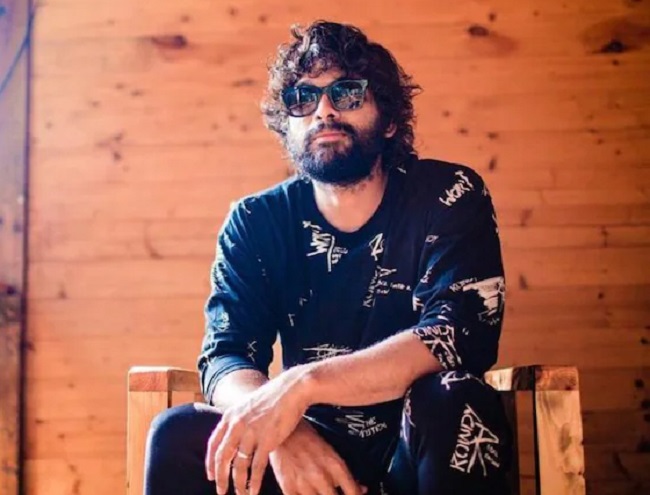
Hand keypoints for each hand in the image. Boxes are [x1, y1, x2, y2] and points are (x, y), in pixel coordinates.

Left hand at [205, 366, 311, 494]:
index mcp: (230, 416)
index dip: (210, 462)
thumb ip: (239, 419)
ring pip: (239, 465)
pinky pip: (256, 467)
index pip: (213, 444)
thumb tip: (234, 433)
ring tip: (240, 494)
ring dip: (238, 483)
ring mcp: (251, 433)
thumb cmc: (273, 397)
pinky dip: (253, 482)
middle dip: (220, 477)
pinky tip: (253, 491)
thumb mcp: (248, 405)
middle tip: (220, 491)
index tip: (210, 475)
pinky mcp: (267, 440)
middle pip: (222, 457)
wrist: (292, 389)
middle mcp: (237, 425)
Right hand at [270, 420, 366, 494]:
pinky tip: (308, 494)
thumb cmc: (307, 438)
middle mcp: (321, 476)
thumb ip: (344, 473)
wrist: (282, 429)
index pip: (352, 491)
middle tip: (333, 490)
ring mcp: (304, 484)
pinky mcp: (288, 488)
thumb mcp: (330, 452)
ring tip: (320, 491)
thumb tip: (360, 489)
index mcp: (335, 465)